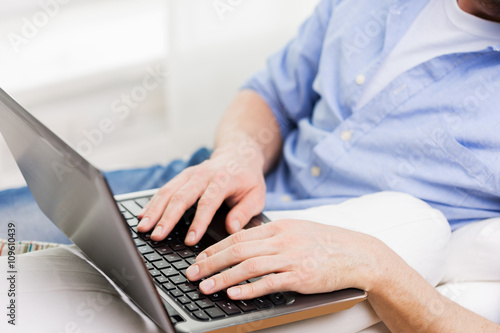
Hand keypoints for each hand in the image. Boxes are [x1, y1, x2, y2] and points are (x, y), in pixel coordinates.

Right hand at [137, 144, 266, 244]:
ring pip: (168, 191)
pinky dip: (152, 203)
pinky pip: (164, 190)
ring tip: (143, 228)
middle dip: (167, 217)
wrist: (238, 154)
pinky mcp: (181, 177)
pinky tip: (142, 216)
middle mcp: (203, 174)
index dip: (198, 222)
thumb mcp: (257, 195)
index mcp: (223, 179)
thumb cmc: (248, 179)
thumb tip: (231, 228)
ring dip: (154, 210)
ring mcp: (190, 174)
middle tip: (156, 236)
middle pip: (181, 196)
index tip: (190, 240)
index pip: (208, 201)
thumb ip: (245, 212)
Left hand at [185, 219, 389, 299]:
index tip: (199, 257)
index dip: (214, 248)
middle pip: (237, 250)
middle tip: (192, 273)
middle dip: (210, 262)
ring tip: (205, 286)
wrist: (357, 254)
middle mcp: (281, 240)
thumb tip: (245, 245)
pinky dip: (249, 288)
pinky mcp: (301, 275)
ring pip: (248, 266)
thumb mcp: (296, 232)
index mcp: (278, 228)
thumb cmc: (326, 243)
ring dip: (222, 277)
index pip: (238, 236)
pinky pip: (269, 282)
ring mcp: (291, 257)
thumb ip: (272, 237)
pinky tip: (234, 293)